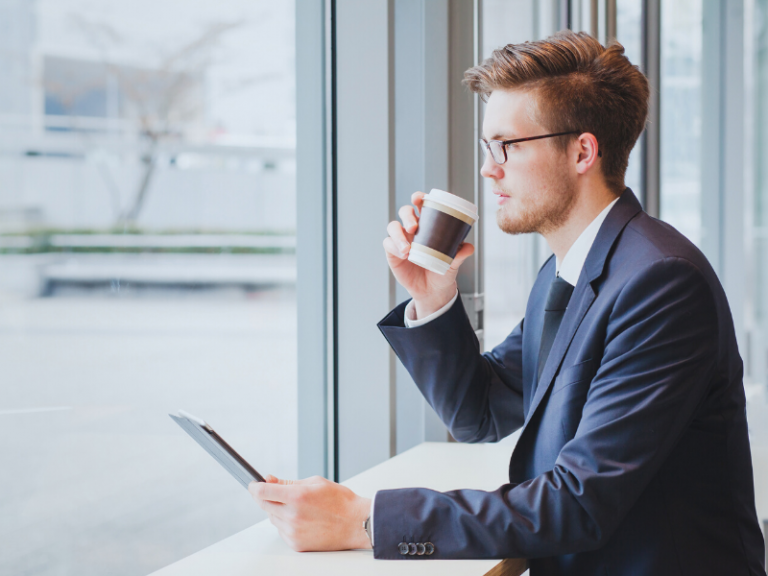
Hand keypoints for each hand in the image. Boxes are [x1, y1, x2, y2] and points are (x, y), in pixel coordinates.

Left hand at [249, 475, 371, 551]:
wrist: (356, 523)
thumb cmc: (341, 501)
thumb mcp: (315, 482)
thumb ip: (289, 482)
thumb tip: (269, 480)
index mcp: (297, 497)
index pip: (262, 492)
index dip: (255, 486)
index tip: (253, 484)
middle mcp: (293, 516)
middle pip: (264, 505)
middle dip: (266, 497)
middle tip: (276, 492)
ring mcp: (294, 532)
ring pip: (272, 518)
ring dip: (277, 510)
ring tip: (298, 506)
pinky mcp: (296, 544)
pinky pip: (281, 530)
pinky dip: (286, 523)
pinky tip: (302, 518)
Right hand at [383, 191, 474, 317]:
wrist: (432, 290)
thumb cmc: (442, 270)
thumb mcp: (453, 263)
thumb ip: (460, 254)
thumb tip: (469, 247)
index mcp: (428, 225)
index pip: (421, 206)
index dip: (418, 198)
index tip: (419, 198)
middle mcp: (413, 229)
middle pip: (405, 212)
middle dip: (407, 215)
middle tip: (414, 227)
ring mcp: (401, 239)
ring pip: (393, 227)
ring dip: (398, 234)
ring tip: (407, 248)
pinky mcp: (392, 252)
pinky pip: (388, 243)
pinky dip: (394, 246)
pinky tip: (404, 254)